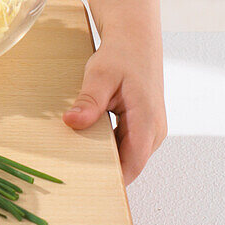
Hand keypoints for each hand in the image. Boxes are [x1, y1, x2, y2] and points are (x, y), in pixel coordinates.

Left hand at [62, 38, 166, 184]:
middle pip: (128, 163)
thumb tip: (72, 122)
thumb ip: (89, 101)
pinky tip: (82, 141)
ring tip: (72, 159)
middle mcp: (153, 131)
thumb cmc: (121, 54)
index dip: (111, 179)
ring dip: (102, 156)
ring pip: (125, 154)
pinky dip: (105, 145)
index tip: (86, 185)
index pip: (132, 164)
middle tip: (70, 173)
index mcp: (147, 121)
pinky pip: (123, 144)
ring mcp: (148, 130)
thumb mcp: (101, 75)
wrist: (135, 39)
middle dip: (102, 169)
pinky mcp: (141, 126)